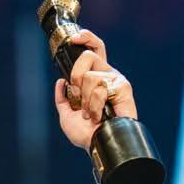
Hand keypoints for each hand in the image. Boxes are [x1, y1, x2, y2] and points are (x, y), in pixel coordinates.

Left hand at [52, 28, 138, 149]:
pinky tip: (99, 115)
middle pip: (89, 55)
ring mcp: (116, 80)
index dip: (86, 38)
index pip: (94, 48)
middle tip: (77, 96)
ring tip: (91, 114)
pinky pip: (100, 88)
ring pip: (90, 76)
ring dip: (85, 100)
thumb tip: (60, 81)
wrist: (98, 145)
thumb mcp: (66, 115)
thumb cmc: (86, 134)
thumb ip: (62, 98)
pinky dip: (94, 105)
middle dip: (76, 76)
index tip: (75, 39)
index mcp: (96, 76)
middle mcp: (108, 74)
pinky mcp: (123, 88)